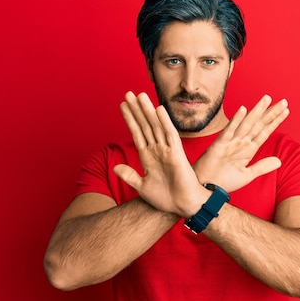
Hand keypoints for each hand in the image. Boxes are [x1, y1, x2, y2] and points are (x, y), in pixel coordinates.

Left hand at [113, 92, 207, 216]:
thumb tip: (115, 167)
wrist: (183, 207)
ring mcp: (167, 150)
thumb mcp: (142, 187)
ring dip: (147, 111)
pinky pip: (170, 135)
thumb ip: (130, 176)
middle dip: (136, 110)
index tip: (123, 106)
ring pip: (155, 126)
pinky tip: (158, 109)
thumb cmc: (166, 199)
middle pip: (145, 125)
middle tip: (128, 93)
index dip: (130, 119)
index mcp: (148, 157)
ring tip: (139, 95)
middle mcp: (157, 150)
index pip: (137, 133)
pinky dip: (164, 122)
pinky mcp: (177, 154)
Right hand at [193, 95, 289, 191]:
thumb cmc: (224, 181)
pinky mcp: (219, 145)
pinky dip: (236, 120)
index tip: (286, 111)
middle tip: (284, 101)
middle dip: (271, 113)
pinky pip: (229, 131)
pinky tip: (243, 109)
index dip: (275, 121)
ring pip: (247, 124)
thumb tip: (279, 161)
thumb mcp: (247, 175)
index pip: (264, 132)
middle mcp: (241, 142)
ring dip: (257, 111)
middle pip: (258, 124)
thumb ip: (262, 167)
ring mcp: (230, 142)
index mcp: (248, 149)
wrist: (207, 188)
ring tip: (267, 99)